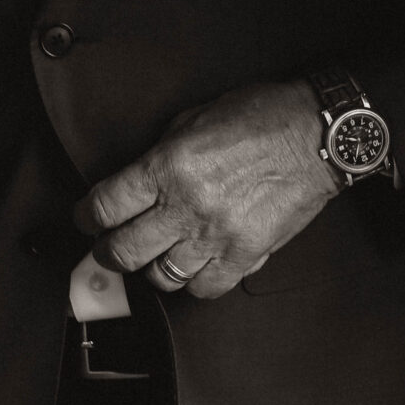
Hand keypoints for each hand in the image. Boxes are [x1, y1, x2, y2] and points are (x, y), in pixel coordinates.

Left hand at [74, 80, 336, 298]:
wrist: (318, 135)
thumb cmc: (264, 117)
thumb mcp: (198, 116)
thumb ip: (162, 152)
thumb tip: (137, 181)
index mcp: (170, 165)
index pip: (106, 206)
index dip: (86, 216)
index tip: (86, 218)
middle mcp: (188, 205)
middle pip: (123, 250)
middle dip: (108, 250)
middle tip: (110, 244)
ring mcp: (216, 235)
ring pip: (160, 276)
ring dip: (152, 266)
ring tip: (157, 252)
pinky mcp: (245, 254)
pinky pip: (204, 288)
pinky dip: (194, 281)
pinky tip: (195, 264)